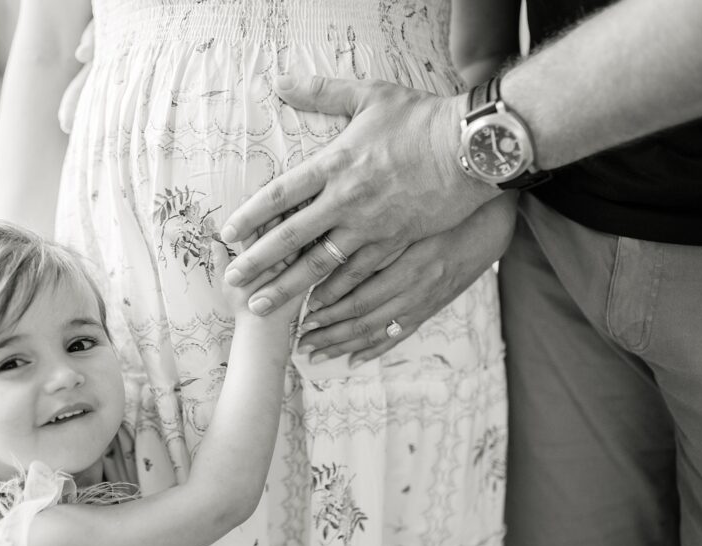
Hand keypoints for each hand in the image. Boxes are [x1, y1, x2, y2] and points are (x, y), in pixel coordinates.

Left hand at [219, 75, 499, 315]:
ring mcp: (371, 226)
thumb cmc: (422, 119)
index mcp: (335, 163)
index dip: (251, 215)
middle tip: (232, 281)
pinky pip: (356, 275)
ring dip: (288, 288)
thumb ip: (323, 92)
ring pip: (320, 265)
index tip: (228, 234)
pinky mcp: (395, 244)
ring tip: (262, 306)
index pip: (281, 193)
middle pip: (292, 236)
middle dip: (258, 262)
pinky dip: (332, 293)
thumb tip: (282, 82)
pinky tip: (314, 308)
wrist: (472, 148)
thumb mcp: (370, 96)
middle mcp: (347, 200)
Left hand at [295, 193, 516, 365]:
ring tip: (317, 352)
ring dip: (344, 343)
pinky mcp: (431, 308)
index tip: (303, 313)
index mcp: (408, 263)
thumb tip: (329, 248)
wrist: (488, 221)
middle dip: (329, 331)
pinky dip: (376, 349)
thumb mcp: (407, 216)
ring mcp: (424, 302)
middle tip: (301, 340)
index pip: (360, 293)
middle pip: (363, 318)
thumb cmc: (443, 209)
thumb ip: (374, 235)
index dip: (330, 307)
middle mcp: (416, 288)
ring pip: (377, 330)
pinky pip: (400, 334)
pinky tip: (354, 358)